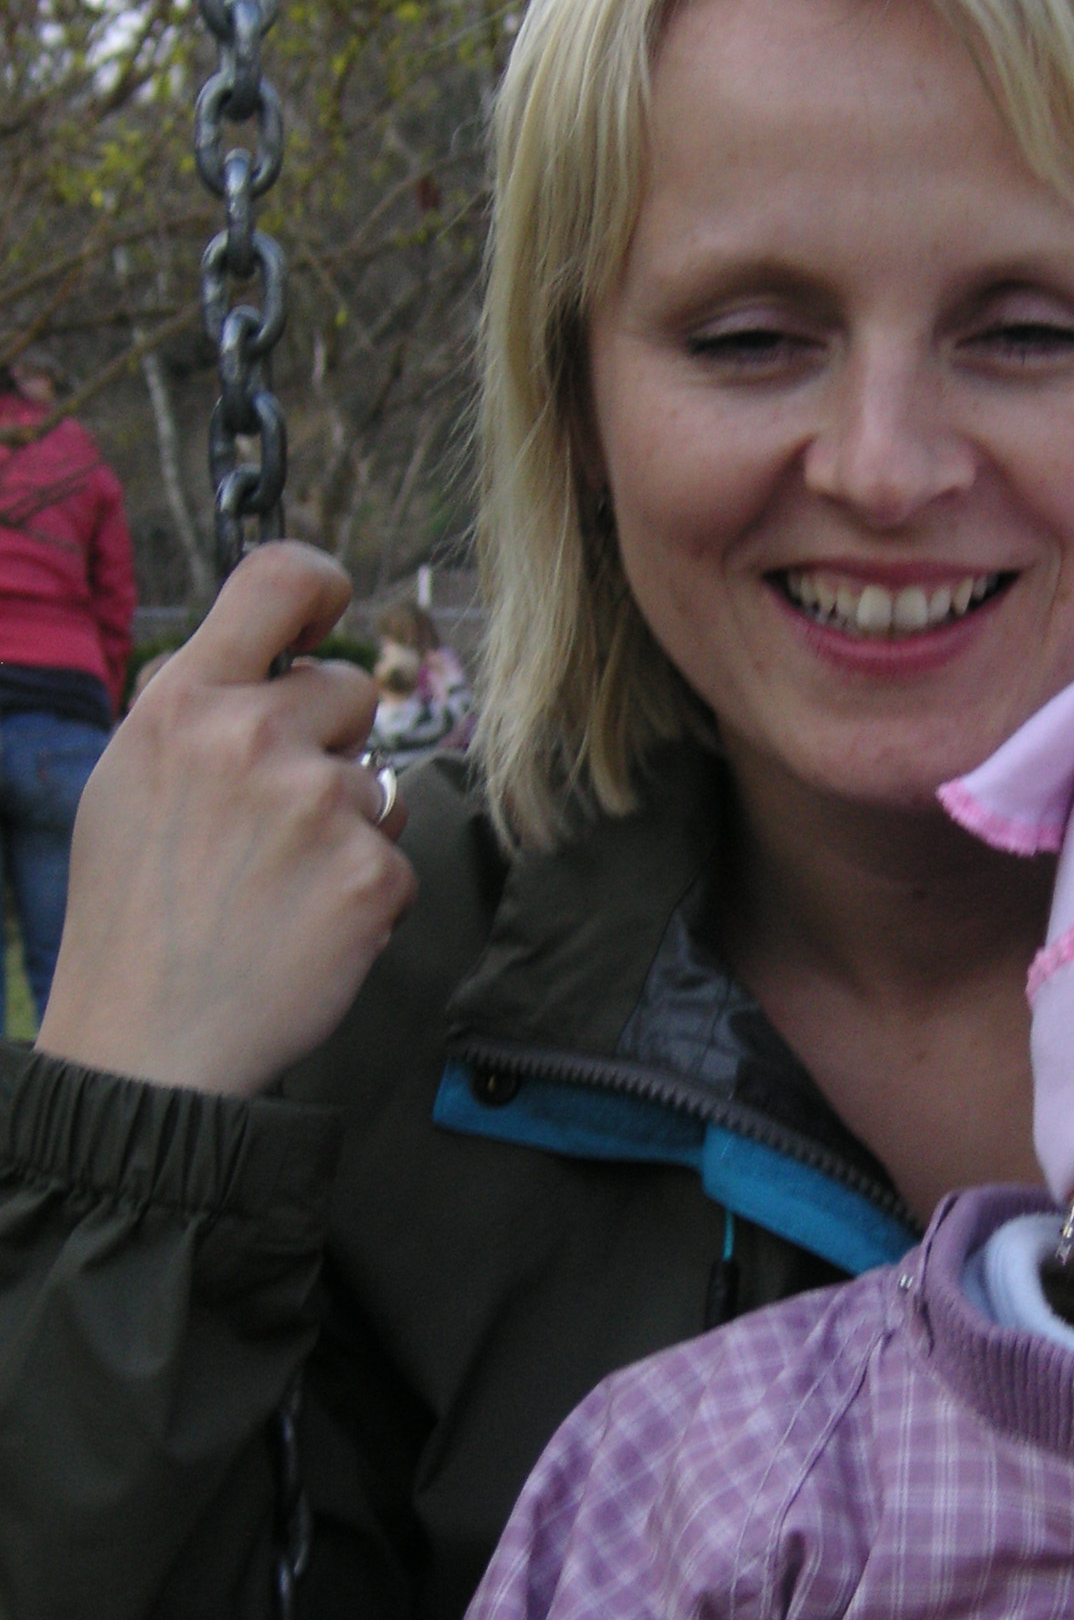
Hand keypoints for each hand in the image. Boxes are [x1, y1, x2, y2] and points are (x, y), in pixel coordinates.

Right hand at [38, 543, 416, 1095]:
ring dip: (347, 828)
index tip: (330, 615)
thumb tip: (270, 658)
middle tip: (271, 820)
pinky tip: (304, 928)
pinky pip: (395, 858)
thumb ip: (202, 709)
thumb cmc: (133, 912)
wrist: (148, 1042)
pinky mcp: (370, 874)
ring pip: (378, 783)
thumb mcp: (130, 779)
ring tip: (275, 887)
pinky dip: (365, 895)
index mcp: (185, 703)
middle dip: (330, 744)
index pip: (280, 577)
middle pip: (353, 690)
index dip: (321, 586)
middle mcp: (252, 737)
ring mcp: (317, 805)